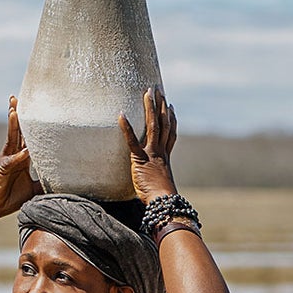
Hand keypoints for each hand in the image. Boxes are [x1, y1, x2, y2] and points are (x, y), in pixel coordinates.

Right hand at [0, 97, 36, 218]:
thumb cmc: (9, 197)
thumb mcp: (33, 190)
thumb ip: (44, 183)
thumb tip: (62, 182)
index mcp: (19, 158)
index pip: (27, 138)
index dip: (31, 126)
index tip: (36, 112)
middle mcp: (12, 155)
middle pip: (17, 131)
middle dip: (18, 115)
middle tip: (19, 98)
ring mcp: (5, 160)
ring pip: (11, 138)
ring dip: (13, 124)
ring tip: (14, 110)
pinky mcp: (0, 169)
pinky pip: (11, 160)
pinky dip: (18, 155)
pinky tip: (24, 150)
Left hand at [119, 86, 177, 204]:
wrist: (164, 202)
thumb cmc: (161, 199)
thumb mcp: (160, 185)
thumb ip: (156, 179)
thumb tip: (154, 185)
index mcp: (165, 157)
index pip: (170, 133)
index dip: (171, 119)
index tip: (170, 106)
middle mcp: (160, 151)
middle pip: (163, 123)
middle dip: (160, 105)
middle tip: (158, 89)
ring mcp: (152, 153)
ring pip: (153, 125)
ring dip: (150, 107)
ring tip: (147, 92)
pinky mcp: (140, 159)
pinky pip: (132, 141)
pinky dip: (127, 127)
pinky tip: (121, 115)